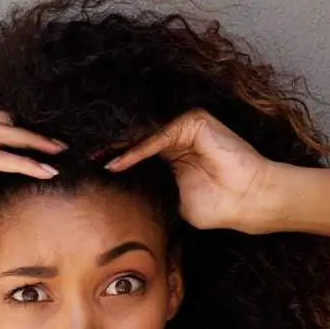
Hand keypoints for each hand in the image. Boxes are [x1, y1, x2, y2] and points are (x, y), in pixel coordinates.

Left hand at [102, 108, 278, 233]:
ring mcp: (185, 127)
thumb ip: (152, 193)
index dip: (113, 162)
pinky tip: (118, 163)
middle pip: (134, 139)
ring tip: (93, 162)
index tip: (89, 174)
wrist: (247, 202)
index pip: (135, 153)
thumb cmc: (217, 207)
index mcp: (171, 155)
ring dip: (118, 149)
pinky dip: (137, 150)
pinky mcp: (194, 121)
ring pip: (143, 135)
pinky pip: (158, 135)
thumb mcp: (173, 202)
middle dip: (108, 151)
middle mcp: (176, 136)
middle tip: (82, 163)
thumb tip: (123, 204)